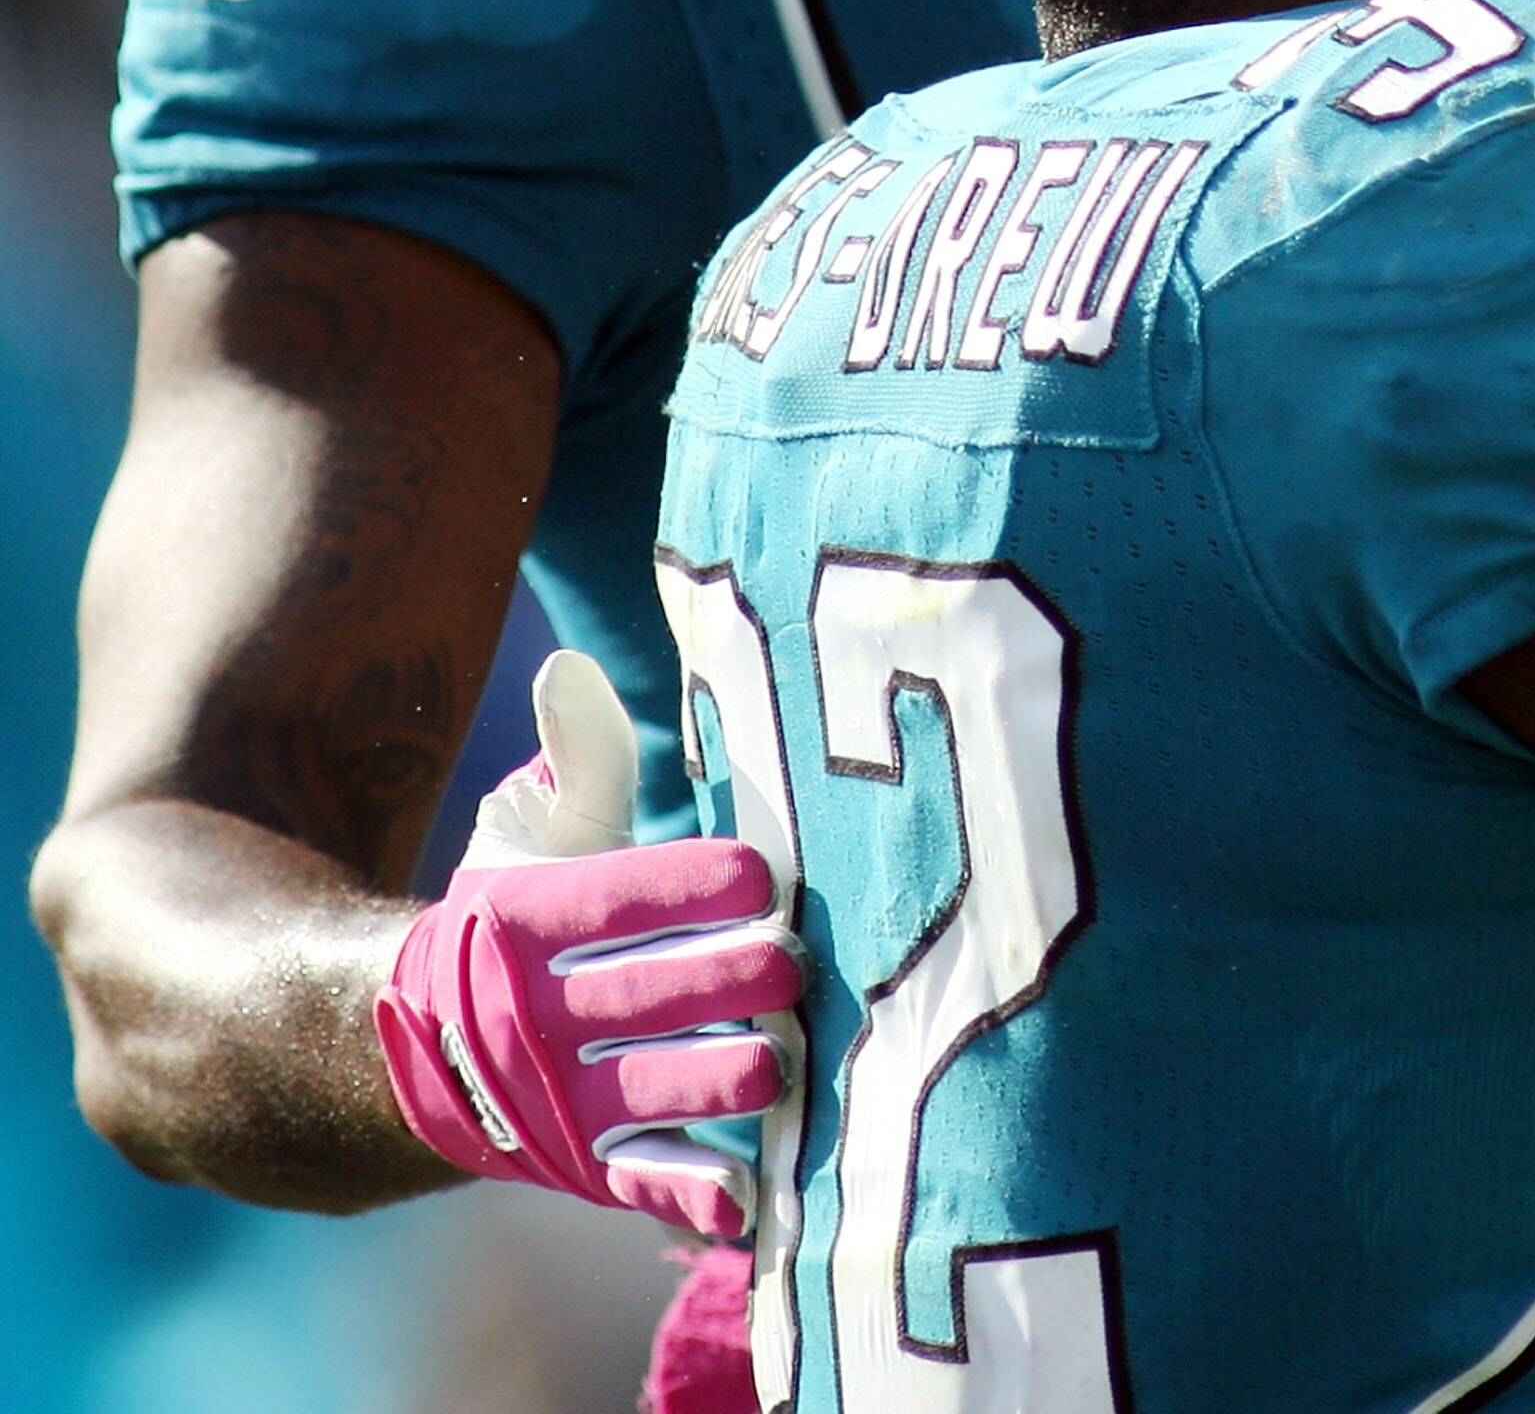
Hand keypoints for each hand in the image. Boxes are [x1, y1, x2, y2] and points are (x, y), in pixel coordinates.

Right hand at [373, 648, 801, 1239]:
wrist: (411, 1056)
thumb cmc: (506, 920)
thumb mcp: (523, 833)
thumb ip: (574, 757)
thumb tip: (572, 668)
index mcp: (518, 922)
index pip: (611, 898)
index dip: (687, 886)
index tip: (763, 872)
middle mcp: (530, 1015)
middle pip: (641, 996)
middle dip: (726, 979)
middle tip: (796, 961)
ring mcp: (556, 1100)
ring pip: (647, 1091)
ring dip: (720, 1079)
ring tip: (785, 1057)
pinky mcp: (581, 1166)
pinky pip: (640, 1183)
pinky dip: (693, 1193)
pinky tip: (752, 1192)